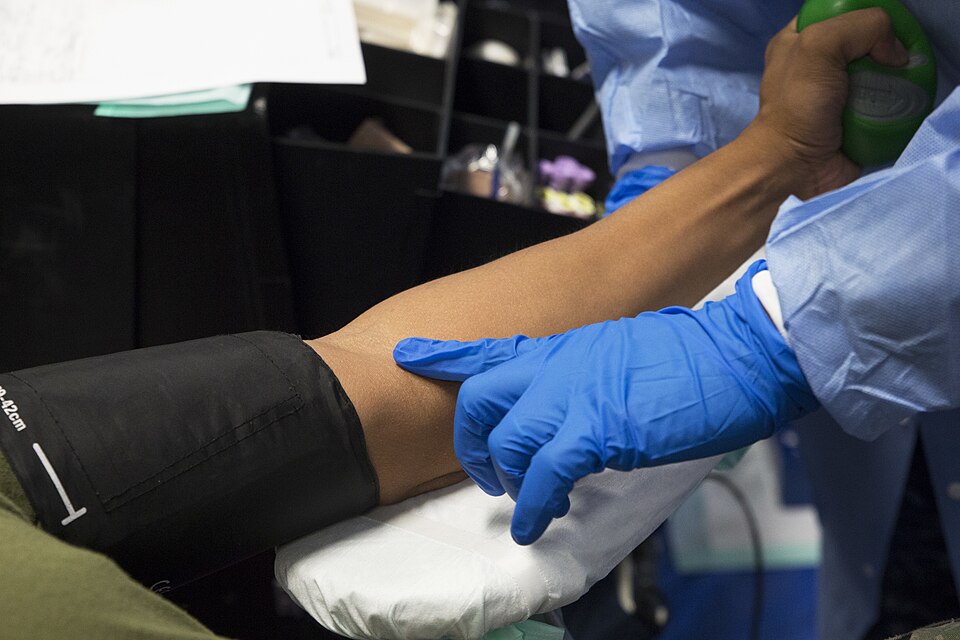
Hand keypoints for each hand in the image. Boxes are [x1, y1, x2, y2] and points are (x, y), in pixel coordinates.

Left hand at [394, 262, 818, 543]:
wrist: (737, 355)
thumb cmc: (692, 361)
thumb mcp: (623, 357)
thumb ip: (586, 376)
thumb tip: (576, 408)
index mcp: (564, 348)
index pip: (491, 349)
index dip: (445, 354)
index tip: (407, 354)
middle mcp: (556, 365)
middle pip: (480, 398)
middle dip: (470, 442)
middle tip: (487, 475)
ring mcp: (572, 394)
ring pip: (507, 440)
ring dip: (509, 481)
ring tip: (528, 505)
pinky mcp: (596, 429)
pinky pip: (543, 475)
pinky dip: (533, 506)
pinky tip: (537, 524)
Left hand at [746, 9, 908, 195]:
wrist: (794, 164)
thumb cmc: (797, 105)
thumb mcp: (820, 45)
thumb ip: (861, 28)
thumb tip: (895, 54)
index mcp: (799, 40)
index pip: (838, 12)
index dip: (861, 15)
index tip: (880, 28)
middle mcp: (818, 64)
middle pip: (865, 42)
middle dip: (883, 48)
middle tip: (894, 57)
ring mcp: (837, 93)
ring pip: (879, 72)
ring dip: (893, 78)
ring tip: (900, 81)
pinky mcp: (854, 118)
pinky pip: (885, 103)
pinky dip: (896, 102)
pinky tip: (901, 100)